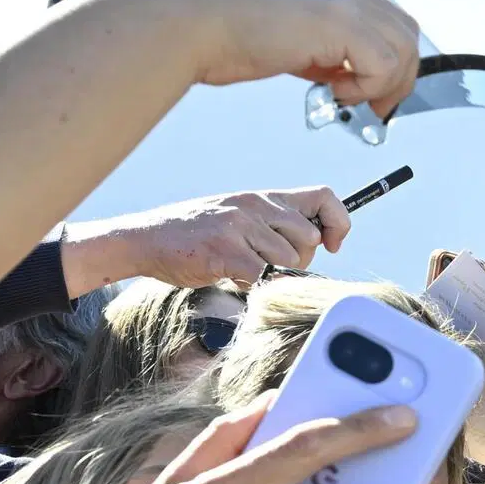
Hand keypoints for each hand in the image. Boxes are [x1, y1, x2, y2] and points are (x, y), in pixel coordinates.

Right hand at [64, 188, 350, 292]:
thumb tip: (314, 245)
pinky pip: (260, 277)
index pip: (323, 196)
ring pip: (288, 261)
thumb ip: (273, 225)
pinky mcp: (225, 250)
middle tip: (269, 267)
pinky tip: (229, 278)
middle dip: (298, 262)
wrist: (147, 239)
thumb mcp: (239, 217)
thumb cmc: (196, 235)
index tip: (332, 245)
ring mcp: (240, 226)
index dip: (337, 222)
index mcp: (263, 197)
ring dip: (271, 276)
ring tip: (243, 270)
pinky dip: (250, 287)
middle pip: (309, 239)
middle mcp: (255, 206)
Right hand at [183, 0, 420, 118]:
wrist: (187, 21)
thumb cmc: (213, 31)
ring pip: (403, 43)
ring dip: (386, 82)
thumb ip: (312, 48)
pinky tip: (337, 93)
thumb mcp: (277, 37)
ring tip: (352, 100)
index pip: (378, 14)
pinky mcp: (336, 20)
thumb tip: (334, 72)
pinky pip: (384, 62)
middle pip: (402, 26)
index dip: (380, 56)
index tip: (359, 88)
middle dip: (398, 73)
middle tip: (375, 106)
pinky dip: (370, 86)